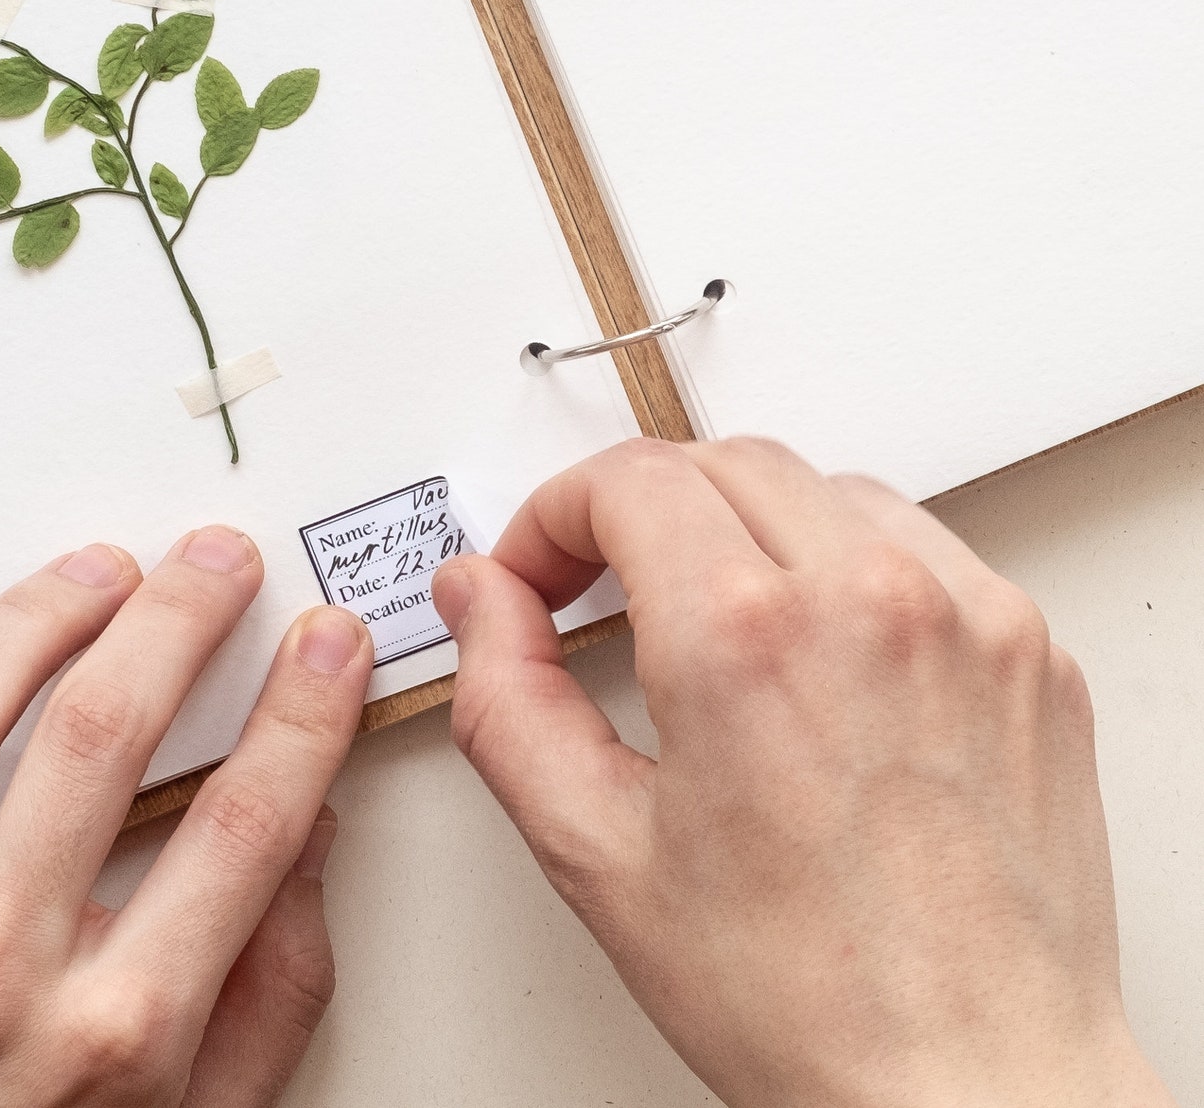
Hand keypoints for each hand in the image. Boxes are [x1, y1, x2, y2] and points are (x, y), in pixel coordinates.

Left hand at [0, 529, 372, 1107]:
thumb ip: (274, 990)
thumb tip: (311, 835)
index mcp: (121, 1034)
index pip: (247, 822)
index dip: (304, 710)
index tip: (330, 641)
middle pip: (103, 737)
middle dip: (179, 618)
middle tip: (218, 559)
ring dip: (34, 621)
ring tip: (94, 572)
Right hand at [433, 439, 1177, 1107]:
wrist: (970, 1088)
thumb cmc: (804, 1000)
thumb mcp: (597, 851)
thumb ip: (507, 696)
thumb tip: (480, 600)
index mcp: (744, 638)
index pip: (626, 480)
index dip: (553, 516)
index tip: (540, 571)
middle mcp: (866, 599)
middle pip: (717, 461)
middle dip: (636, 509)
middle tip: (603, 585)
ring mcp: (964, 614)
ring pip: (820, 486)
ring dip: (742, 525)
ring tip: (710, 615)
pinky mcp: (1026, 645)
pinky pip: (917, 541)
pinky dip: (847, 562)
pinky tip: (815, 642)